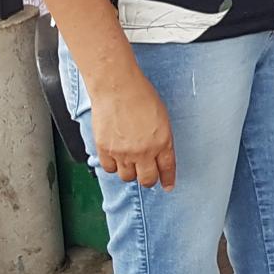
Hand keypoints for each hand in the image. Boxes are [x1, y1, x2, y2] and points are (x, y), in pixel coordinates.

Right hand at [91, 73, 175, 189]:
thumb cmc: (140, 95)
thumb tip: (159, 153)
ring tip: (129, 162)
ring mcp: (123, 152)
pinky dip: (113, 166)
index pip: (167, 169)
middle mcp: (144, 151)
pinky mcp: (105, 150)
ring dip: (130, 172)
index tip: (168, 186)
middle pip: (147, 179)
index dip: (168, 179)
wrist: (117, 88)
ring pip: (127, 177)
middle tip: (146, 175)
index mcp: (162, 142)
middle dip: (149, 180)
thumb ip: (161, 138)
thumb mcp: (162, 117)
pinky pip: (109, 169)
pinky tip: (115, 157)